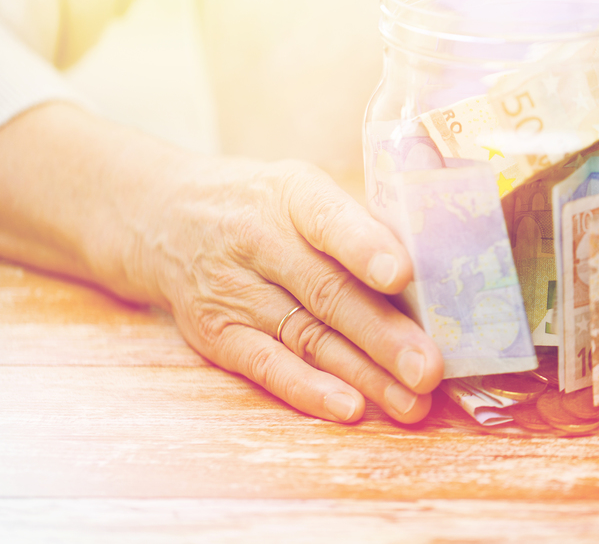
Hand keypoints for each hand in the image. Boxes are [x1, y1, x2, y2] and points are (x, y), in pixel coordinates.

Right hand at [133, 155, 444, 423]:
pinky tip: (350, 407)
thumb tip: (432, 280)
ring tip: (412, 403)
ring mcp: (233, 289)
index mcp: (293, 194)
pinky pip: (266, 366)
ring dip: (364, 376)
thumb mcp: (304, 191)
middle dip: (384, 336)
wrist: (166, 216)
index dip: (366, 247)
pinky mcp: (216, 332)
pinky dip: (308, 389)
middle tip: (430, 369)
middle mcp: (259, 239)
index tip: (402, 274)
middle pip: (328, 292)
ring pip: (307, 337)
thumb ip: (356, 228)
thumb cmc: (265, 207)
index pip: (329, 219)